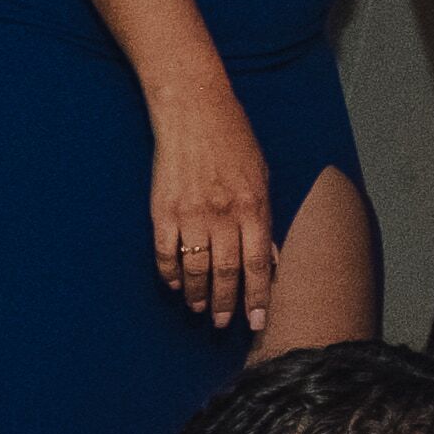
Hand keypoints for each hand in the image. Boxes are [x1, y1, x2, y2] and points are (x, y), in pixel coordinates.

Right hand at [145, 87, 277, 331]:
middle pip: (227, 272)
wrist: (194, 111)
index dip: (258, 297)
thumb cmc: (233, 141)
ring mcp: (192, 214)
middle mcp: (225, 214)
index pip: (258, 264)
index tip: (257, 321)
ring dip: (198, 293)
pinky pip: (166, 253)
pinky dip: (170, 273)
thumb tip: (270, 257)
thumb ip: (264, 218)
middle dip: (227, 303)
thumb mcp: (262, 177)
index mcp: (254, 206)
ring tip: (200, 308)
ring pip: (196, 268)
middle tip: (224, 323)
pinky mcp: (163, 211)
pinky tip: (175, 285)